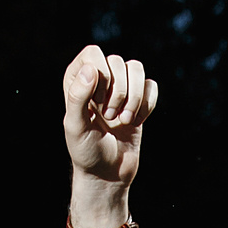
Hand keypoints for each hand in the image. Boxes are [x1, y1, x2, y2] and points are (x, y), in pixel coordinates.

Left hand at [62, 44, 157, 186]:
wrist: (107, 173)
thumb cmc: (86, 151)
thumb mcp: (75, 127)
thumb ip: (77, 97)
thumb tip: (90, 69)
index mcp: (77, 78)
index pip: (93, 54)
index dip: (100, 76)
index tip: (97, 104)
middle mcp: (98, 77)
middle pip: (117, 61)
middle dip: (118, 93)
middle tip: (109, 118)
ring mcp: (120, 87)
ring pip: (137, 68)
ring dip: (134, 98)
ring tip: (124, 121)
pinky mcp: (139, 99)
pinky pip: (151, 86)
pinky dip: (147, 105)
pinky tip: (136, 122)